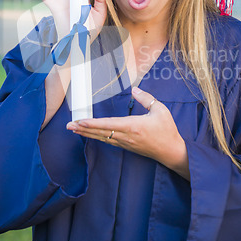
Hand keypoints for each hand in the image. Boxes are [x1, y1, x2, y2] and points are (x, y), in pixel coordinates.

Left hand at [66, 87, 189, 179]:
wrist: (172, 151)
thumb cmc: (167, 130)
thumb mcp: (160, 110)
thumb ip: (146, 99)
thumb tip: (134, 89)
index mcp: (133, 126)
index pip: (109, 124)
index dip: (93, 123)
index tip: (81, 121)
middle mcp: (127, 136)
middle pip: (100, 133)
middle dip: (83, 129)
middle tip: (69, 126)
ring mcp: (126, 143)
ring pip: (102, 138)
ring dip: (87, 134)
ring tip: (74, 129)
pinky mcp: (127, 147)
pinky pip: (108, 141)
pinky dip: (97, 137)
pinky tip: (90, 135)